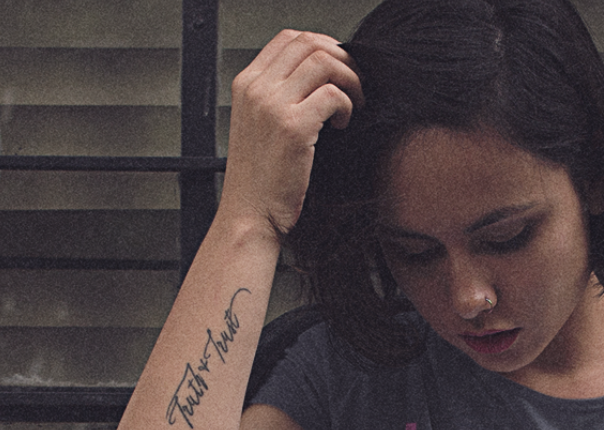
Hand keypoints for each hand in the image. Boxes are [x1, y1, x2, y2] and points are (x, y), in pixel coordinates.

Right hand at [222, 30, 363, 236]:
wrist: (250, 216)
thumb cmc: (260, 180)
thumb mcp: (258, 127)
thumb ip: (277, 98)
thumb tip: (317, 77)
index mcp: (246, 84)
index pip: (289, 38)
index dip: (322, 45)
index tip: (339, 66)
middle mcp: (257, 88)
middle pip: (309, 44)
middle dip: (342, 59)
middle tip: (356, 84)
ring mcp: (273, 106)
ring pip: (324, 63)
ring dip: (349, 80)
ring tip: (354, 105)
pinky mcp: (293, 128)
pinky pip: (333, 96)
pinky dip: (347, 106)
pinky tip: (342, 126)